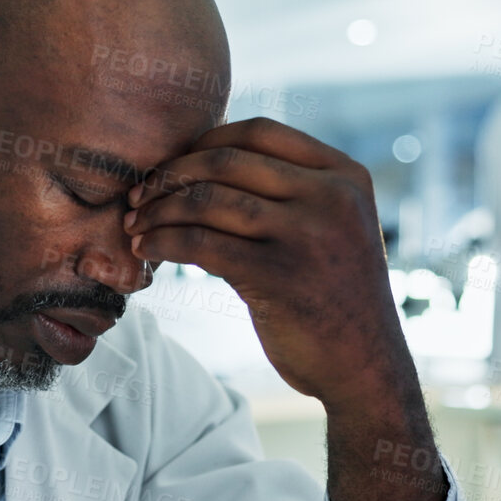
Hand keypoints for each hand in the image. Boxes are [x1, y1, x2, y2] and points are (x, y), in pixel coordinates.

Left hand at [124, 118, 413, 407]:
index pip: (259, 132)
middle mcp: (330, 197)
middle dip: (171, 175)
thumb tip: (209, 162)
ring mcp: (306, 234)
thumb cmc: (336, 297)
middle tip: (140, 197)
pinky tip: (147, 250)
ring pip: (208, 200)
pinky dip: (163, 242)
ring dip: (159, 211)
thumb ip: (294, 192)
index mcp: (345, 175)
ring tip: (136, 226)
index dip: (204, 143)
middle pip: (227, 161)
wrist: (365, 368)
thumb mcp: (336, 227)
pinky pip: (200, 243)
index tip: (172, 166)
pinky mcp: (277, 275)